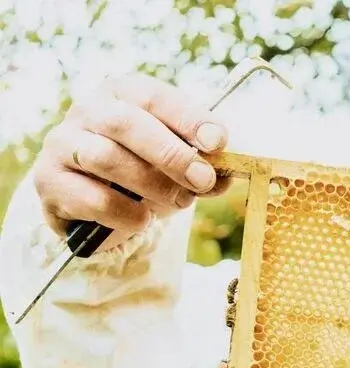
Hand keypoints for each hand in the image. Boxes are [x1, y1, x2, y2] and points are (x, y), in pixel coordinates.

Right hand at [31, 73, 230, 250]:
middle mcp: (87, 110)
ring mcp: (62, 144)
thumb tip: (225, 175)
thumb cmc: (146, 170)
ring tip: (179, 201)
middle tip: (203, 180)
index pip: (153, 96)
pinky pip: (92, 198)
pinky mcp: (49, 181)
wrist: (99, 205)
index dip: (188, 118)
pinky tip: (142, 219)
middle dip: (171, 154)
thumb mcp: (180, 162)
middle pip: (125, 123)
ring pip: (106, 158)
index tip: (218, 142)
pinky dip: (126, 213)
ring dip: (152, 185)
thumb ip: (204, 164)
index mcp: (123, 92)